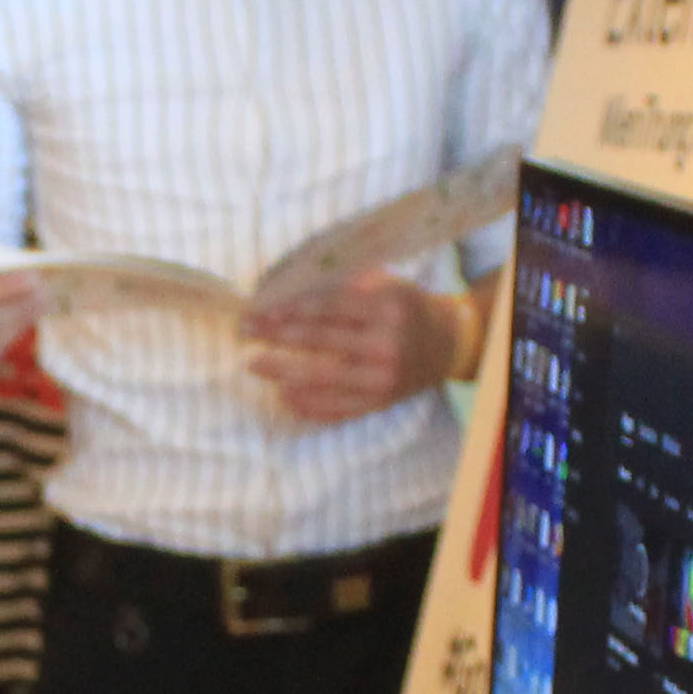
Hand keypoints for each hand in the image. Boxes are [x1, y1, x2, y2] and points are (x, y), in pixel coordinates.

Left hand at [241, 269, 462, 423]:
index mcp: (386, 308)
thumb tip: (287, 289)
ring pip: (323, 377)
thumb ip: (344, 286)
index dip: (288, 311)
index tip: (258, 311)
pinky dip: (308, 404)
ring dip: (283, 372)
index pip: (326, 308)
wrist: (447, 344)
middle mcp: (385, 344)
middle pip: (319, 340)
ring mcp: (383, 379)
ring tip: (254, 364)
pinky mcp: (381, 402)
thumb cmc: (407, 308)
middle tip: (245, 332)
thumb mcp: (385, 285)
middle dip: (276, 336)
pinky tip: (283, 396)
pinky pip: (338, 408)